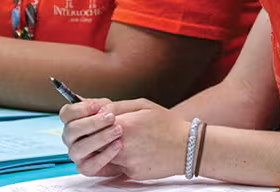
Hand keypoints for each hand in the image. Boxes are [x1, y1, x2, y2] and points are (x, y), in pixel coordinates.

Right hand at [61, 98, 124, 177]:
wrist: (131, 142)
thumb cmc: (117, 123)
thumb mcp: (111, 109)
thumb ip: (102, 106)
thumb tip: (95, 104)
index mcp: (73, 121)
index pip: (66, 113)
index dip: (79, 109)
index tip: (97, 106)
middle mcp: (71, 138)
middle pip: (71, 130)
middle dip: (92, 123)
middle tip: (111, 117)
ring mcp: (77, 154)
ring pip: (79, 148)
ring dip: (99, 138)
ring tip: (117, 130)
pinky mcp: (86, 168)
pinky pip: (91, 165)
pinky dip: (105, 154)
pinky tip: (118, 144)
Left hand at [63, 98, 190, 180]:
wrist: (187, 147)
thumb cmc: (166, 124)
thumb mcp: (143, 105)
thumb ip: (117, 106)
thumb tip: (97, 108)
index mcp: (123, 123)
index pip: (92, 122)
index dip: (92, 120)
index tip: (95, 118)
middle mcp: (121, 144)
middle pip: (93, 141)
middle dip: (94, 136)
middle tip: (103, 131)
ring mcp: (125, 160)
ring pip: (102, 154)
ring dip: (105, 148)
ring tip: (122, 140)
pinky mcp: (131, 173)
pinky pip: (116, 166)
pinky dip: (119, 159)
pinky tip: (134, 151)